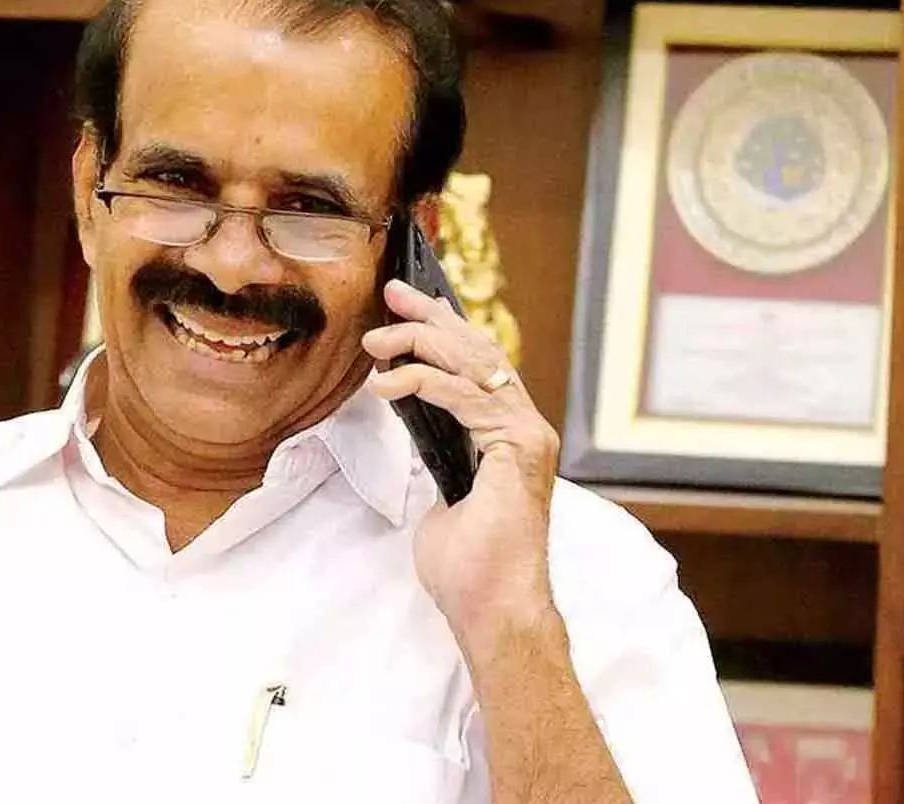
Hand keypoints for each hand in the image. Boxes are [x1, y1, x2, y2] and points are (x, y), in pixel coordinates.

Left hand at [361, 278, 561, 660]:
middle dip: (430, 317)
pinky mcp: (519, 447)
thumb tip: (417, 438)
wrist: (492, 608)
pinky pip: (463, 396)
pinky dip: (419, 382)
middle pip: (479, 350)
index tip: (403, 307)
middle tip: (391, 294)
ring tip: (375, 341)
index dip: (441, 329)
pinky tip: (384, 384)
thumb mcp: (441, 499)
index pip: (477, 365)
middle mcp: (525, 427)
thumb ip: (437, 461)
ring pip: (473, 363)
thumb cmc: (468, 568)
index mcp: (507, 435)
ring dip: (418, 343)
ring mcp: (527, 435)